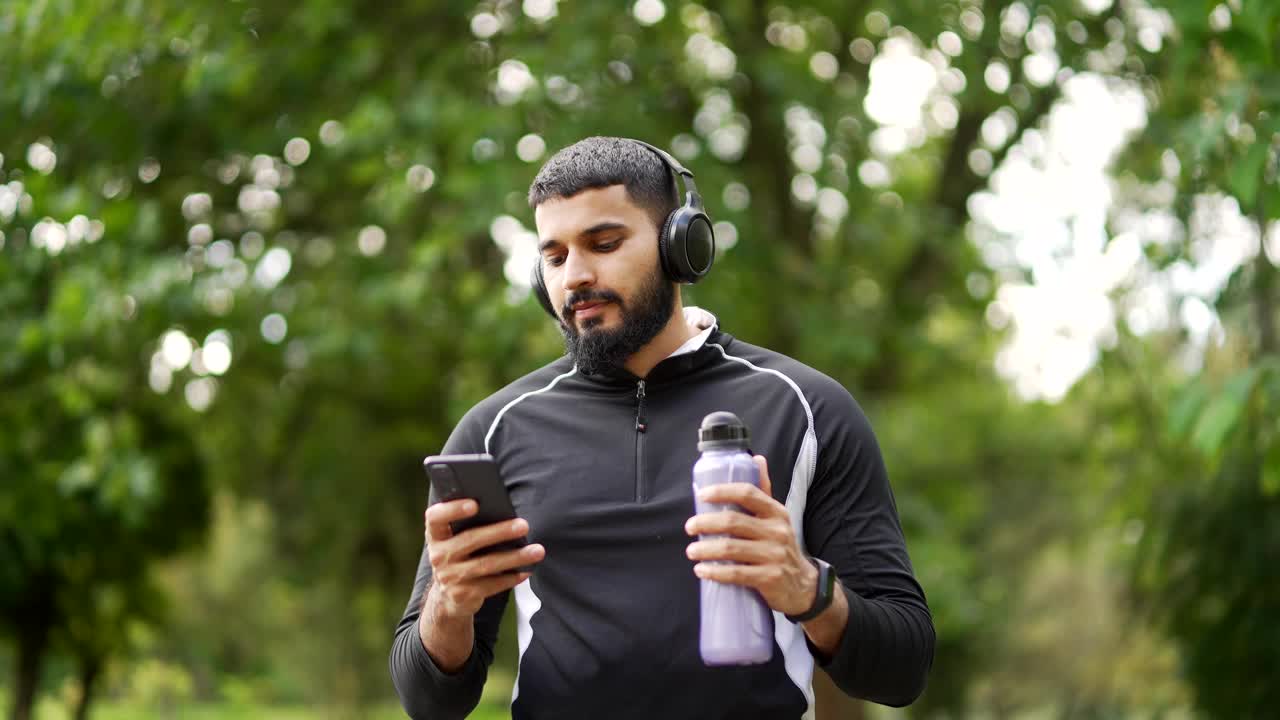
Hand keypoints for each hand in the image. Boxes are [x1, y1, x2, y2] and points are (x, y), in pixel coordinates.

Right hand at [423, 500, 545, 619]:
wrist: (447, 598)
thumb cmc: (460, 556)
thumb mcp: (455, 540)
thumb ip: (468, 524)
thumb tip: (504, 509)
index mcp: (435, 535)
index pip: (435, 517)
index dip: (453, 509)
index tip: (475, 504)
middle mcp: (438, 556)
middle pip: (470, 539)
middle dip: (500, 532)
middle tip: (524, 526)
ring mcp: (449, 577)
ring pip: (486, 564)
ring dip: (515, 557)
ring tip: (537, 551)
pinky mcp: (463, 595)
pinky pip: (492, 584)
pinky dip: (512, 577)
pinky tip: (527, 570)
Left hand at [683, 455, 818, 617]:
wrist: (803, 585)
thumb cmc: (780, 546)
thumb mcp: (775, 518)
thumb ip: (763, 491)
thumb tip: (756, 458)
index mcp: (776, 512)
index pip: (747, 493)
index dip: (722, 491)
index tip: (701, 495)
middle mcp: (777, 531)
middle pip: (733, 521)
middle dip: (705, 523)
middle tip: (689, 527)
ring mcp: (775, 555)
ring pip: (731, 548)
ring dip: (705, 549)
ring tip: (691, 551)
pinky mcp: (770, 577)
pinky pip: (737, 573)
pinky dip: (715, 572)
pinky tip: (702, 570)